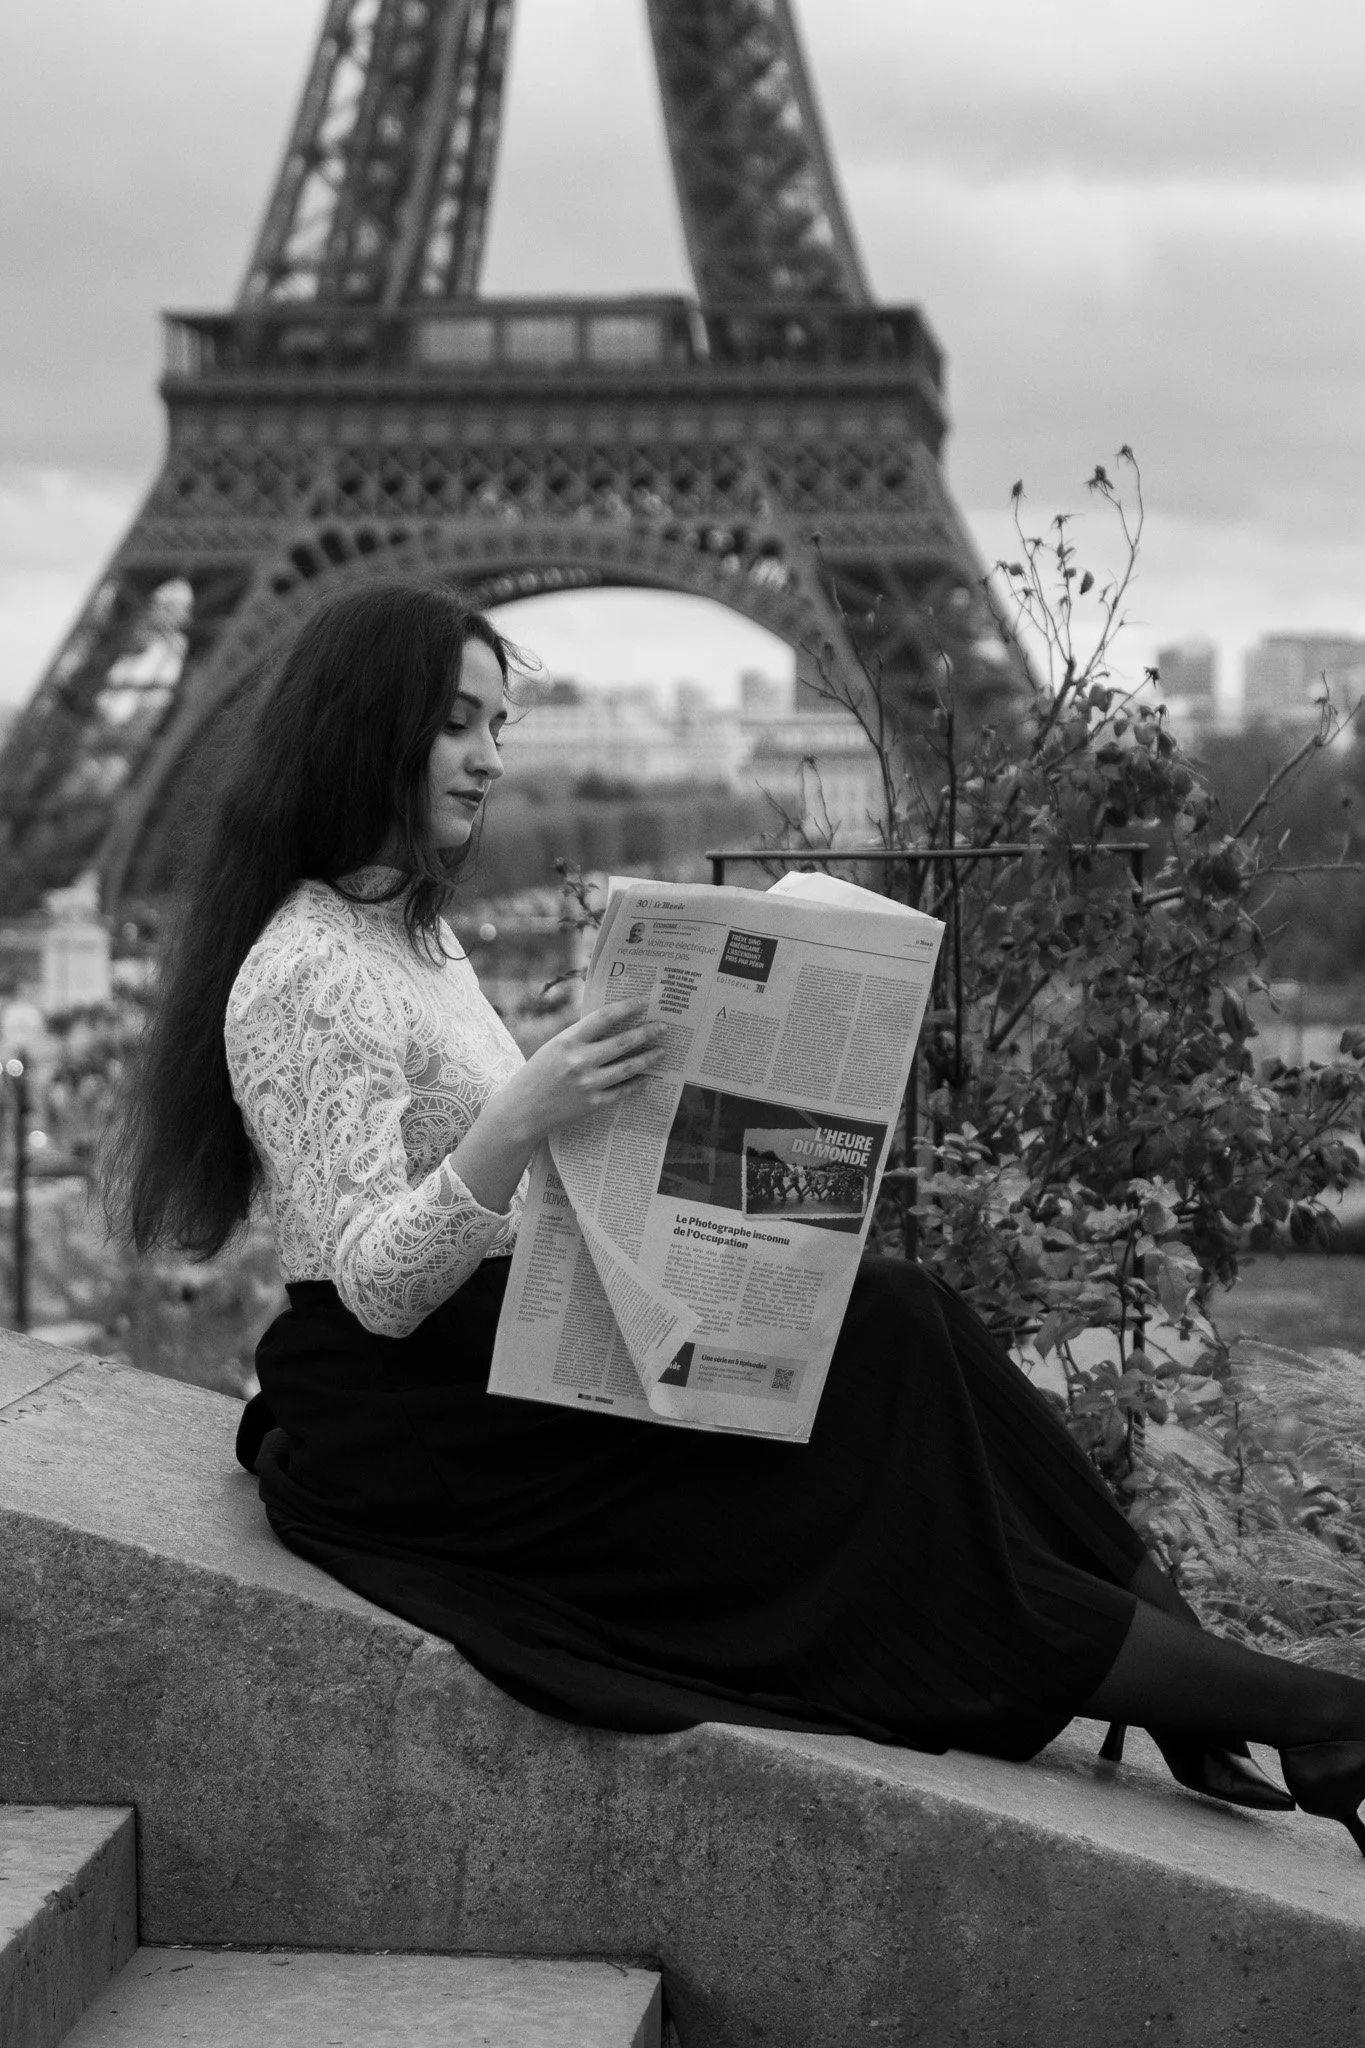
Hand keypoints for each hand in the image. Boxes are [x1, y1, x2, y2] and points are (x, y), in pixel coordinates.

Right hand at [500, 1001, 665, 1143]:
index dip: (627, 1006)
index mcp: (568, 1041)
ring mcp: (588, 1084)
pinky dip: (637, 1082)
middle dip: (647, 1032)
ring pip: (628, 1067)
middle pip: (623, 1042)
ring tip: (662, 1051)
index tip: (644, 1001)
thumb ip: (580, 1038)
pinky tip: (646, 1077)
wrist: (522, 1111)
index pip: (604, 1017)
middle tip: (663, 1027)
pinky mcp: (593, 1104)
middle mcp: (579, 1061)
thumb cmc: (536, 1075)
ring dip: (649, 1058)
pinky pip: (622, 1091)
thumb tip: (612, 1024)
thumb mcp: (554, 1048)